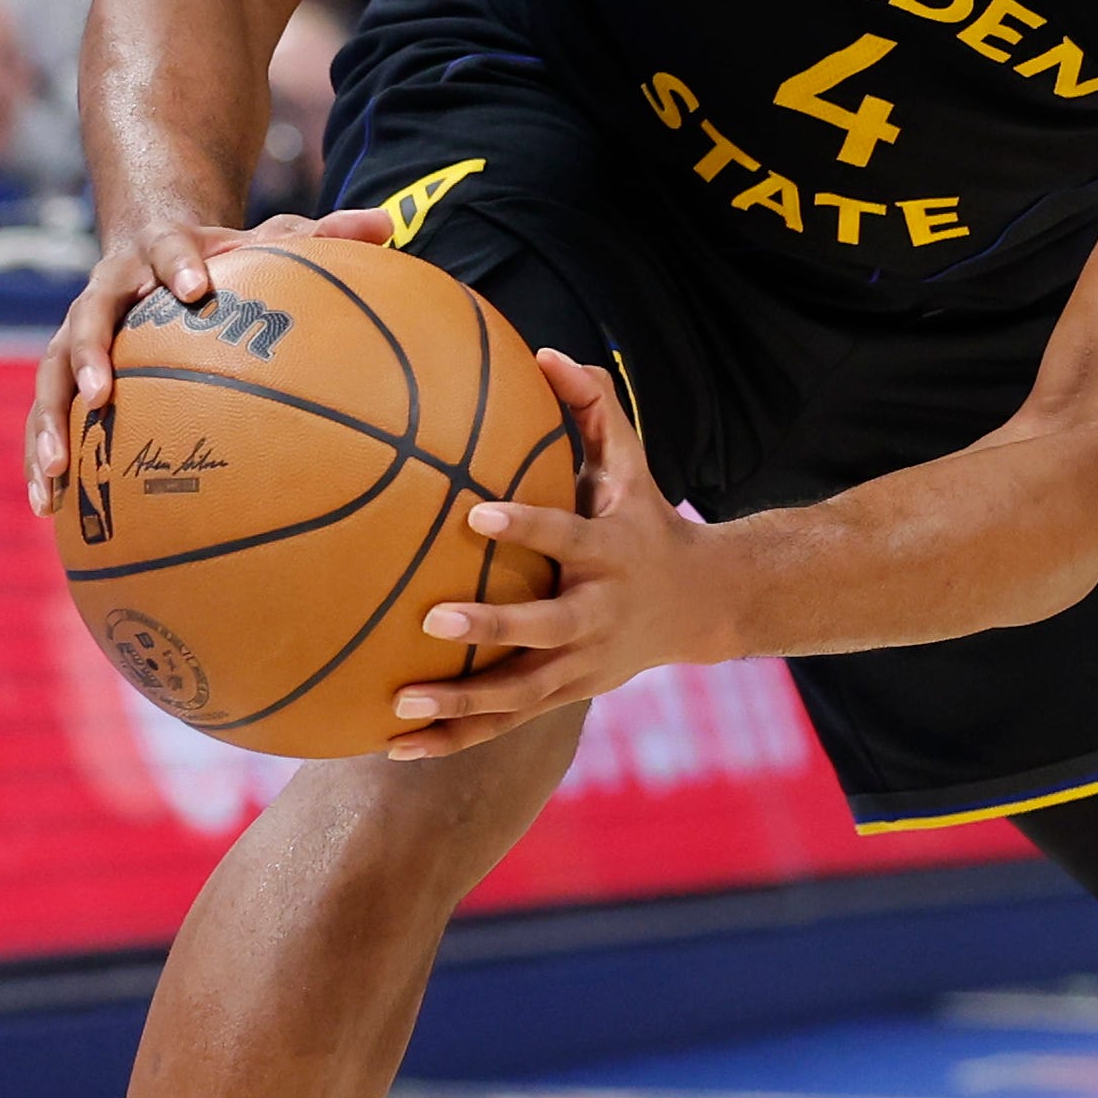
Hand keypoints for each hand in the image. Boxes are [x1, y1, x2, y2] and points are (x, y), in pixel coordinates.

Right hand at [29, 202, 395, 516]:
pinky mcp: (64, 371)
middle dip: (87, 353)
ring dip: (49, 421)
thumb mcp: (266, 235)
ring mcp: (77, 331)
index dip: (178, 265)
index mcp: (160, 252)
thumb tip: (387, 226)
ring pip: (49, 374)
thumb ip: (322, 235)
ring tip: (58, 472)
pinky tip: (52, 510)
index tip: (198, 286)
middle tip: (98, 391)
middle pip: (86, 317)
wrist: (150, 240)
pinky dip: (43, 457)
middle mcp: (107, 290)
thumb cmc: (222, 252)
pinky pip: (48, 414)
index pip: (168, 252)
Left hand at [388, 350, 710, 759]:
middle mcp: (598, 614)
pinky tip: (395, 746)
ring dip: (462, 704)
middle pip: (544, 628)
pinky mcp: (564, 695)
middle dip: (493, 627)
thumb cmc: (646, 521)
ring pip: (520, 693)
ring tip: (399, 705)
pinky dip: (452, 739)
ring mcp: (582, 663)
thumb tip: (546, 351)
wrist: (703, 606)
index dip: (527, 528)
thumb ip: (593, 409)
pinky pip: (504, 725)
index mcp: (611, 552)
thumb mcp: (633, 466)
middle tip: (434, 619)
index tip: (477, 517)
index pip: (567, 537)